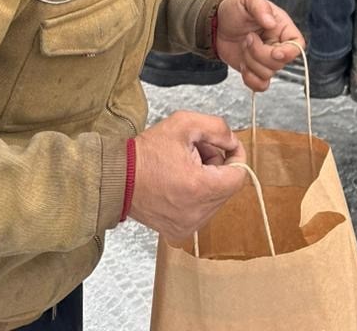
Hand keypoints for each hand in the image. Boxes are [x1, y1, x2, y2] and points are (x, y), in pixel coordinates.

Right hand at [129, 110, 248, 238]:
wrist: (117, 178)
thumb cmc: (146, 153)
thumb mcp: (185, 124)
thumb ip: (218, 128)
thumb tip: (233, 142)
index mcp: (200, 189)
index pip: (239, 176)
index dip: (236, 156)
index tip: (226, 145)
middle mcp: (196, 213)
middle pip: (227, 186)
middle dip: (218, 165)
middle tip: (196, 151)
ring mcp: (188, 226)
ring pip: (216, 198)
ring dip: (208, 180)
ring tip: (184, 166)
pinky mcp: (179, 232)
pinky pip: (203, 210)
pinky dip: (198, 194)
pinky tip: (180, 182)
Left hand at [215, 0, 304, 90]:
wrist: (216, 23)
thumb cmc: (234, 9)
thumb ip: (260, 5)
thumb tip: (271, 22)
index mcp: (281, 27)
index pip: (297, 45)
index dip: (289, 52)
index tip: (274, 51)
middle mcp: (277, 44)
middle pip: (281, 62)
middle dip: (259, 54)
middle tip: (247, 39)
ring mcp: (266, 59)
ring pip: (269, 74)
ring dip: (251, 63)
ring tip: (243, 46)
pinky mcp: (255, 70)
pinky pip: (261, 85)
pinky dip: (250, 80)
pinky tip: (243, 65)